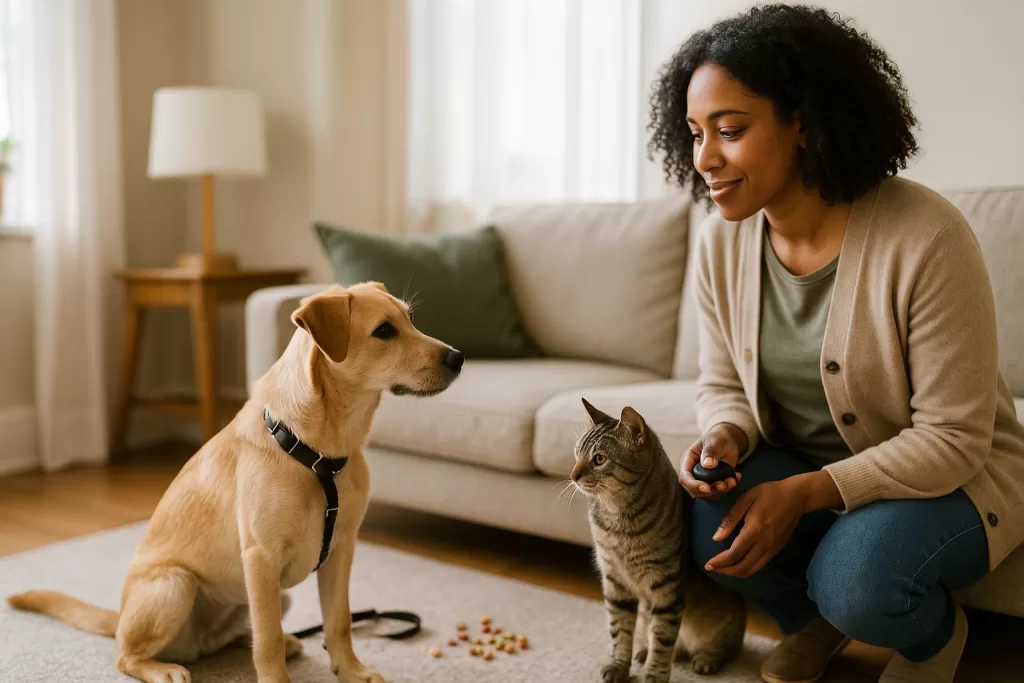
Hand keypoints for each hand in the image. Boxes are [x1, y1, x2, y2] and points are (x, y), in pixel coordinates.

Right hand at [678, 423, 746, 499]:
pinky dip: (728, 487)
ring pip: (707, 494)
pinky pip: (719, 491)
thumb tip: (707, 464)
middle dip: (710, 491)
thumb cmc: (717, 438)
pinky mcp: (714, 482)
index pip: (684, 477)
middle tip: (723, 485)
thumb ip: (710, 452)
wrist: (727, 441)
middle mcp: (694, 472)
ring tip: (732, 480)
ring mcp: (704, 479)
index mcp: (688, 461)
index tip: (707, 487)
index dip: (693, 485)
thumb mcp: (713, 441)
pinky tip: (736, 477)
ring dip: (721, 491)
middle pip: (694, 490)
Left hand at [704, 470, 840, 577]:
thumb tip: (717, 538)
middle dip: (726, 571)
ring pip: (752, 569)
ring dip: (736, 573)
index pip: (734, 553)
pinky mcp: (777, 549)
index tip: (708, 564)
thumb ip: (731, 518)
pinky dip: (747, 568)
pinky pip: (760, 565)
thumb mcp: (746, 498)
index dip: (719, 562)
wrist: (797, 497)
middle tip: (712, 568)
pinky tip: (738, 563)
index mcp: (754, 529)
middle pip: (743, 567)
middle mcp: (764, 543)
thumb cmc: (769, 493)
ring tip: (723, 569)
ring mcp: (772, 548)